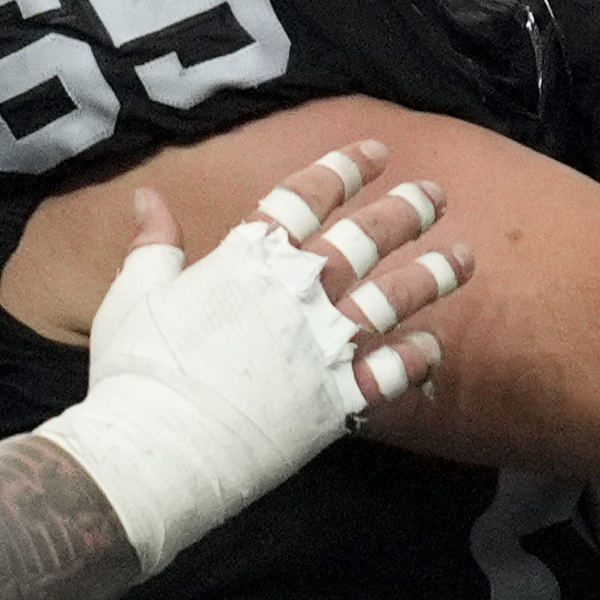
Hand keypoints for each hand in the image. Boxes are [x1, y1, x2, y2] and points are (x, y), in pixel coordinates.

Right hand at [31, 143, 464, 573]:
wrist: (155, 448)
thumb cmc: (136, 370)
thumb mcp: (135, 292)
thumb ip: (153, 242)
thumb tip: (148, 197)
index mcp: (248, 258)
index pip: (305, 196)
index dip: (343, 169)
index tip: (376, 152)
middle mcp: (297, 291)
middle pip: (365, 238)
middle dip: (406, 210)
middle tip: (436, 194)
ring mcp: (324, 344)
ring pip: (394, 297)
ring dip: (432, 274)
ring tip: (464, 257)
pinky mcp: (338, 397)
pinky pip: (393, 372)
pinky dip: (418, 358)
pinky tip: (435, 345)